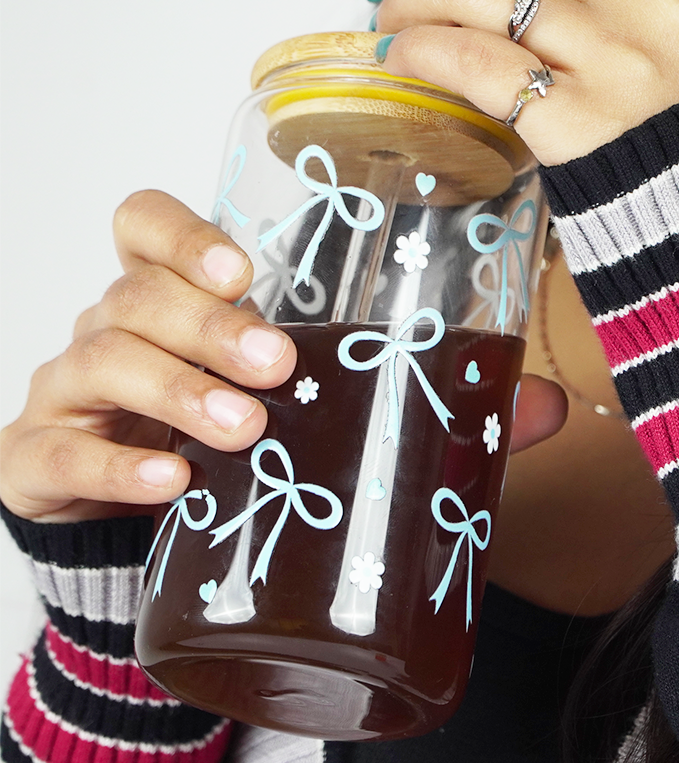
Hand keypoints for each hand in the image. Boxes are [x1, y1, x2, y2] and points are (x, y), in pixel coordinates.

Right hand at [0, 192, 567, 523]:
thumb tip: (545, 406)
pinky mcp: (45, 462)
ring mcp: (77, 396)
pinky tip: (170, 484)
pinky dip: (113, 466)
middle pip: (138, 292)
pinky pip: (61, 451)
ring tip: (243, 427)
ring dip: (178, 389)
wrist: (148, 536)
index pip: (146, 226)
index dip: (184, 232)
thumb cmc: (239, 446)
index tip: (247, 267)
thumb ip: (427, 401)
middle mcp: (119, 331)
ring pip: (104, 358)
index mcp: (182, 302)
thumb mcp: (319, 411)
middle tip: (278, 364)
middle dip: (210, 323)